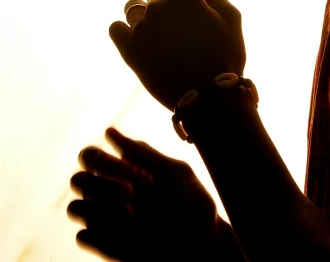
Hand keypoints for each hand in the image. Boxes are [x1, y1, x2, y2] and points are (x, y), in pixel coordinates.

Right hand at [67, 128, 225, 260]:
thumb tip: (108, 131)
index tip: (126, 168)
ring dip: (99, 207)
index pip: (90, 156)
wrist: (205, 247)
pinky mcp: (108, 247)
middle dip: (101, 184)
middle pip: (78, 180)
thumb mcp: (175, 173)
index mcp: (127, 172)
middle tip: (131, 192)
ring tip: (131, 214)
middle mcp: (112, 195)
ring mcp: (108, 221)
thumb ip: (143, 154)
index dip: (98, 159)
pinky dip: (101, 232)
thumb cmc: (194, 206)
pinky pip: (83, 236)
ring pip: (75, 207)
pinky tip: (127, 234)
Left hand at [109, 0, 245, 109]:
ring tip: (162, 38)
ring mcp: (141, 27)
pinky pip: (116, 27)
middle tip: (182, 30)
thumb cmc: (225, 53)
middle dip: (165, 4)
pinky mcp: (128, 49)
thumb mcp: (228, 14)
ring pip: (134, 7)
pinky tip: (143, 42)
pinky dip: (126, 31)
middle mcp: (158, 6)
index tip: (186, 4)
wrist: (208, 98)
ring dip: (145, 16)